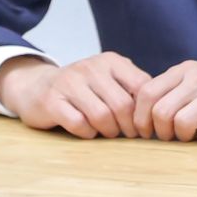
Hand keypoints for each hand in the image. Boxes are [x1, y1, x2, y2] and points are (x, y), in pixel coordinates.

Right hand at [0, 51, 151, 138]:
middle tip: (130, 135)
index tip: (147, 126)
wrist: (35, 86)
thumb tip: (160, 109)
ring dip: (109, 131)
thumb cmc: (83, 88)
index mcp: (111, 61)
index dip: (147, 111)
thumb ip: (132, 88)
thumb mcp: (109, 78)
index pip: (142, 86)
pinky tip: (89, 132)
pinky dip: (88, 133)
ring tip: (110, 133)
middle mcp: (91, 68)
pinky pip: (78, 124)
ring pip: (102, 115)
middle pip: (123, 104)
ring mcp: (69, 83)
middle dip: (130, 125)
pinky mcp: (51, 101)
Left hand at [131, 61, 196, 142]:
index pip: (146, 92)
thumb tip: (135, 120)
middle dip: (163, 133)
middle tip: (175, 138)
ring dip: (186, 138)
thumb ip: (172, 94)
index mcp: (188, 68)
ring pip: (183, 123)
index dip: (140, 119)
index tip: (147, 133)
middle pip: (161, 112)